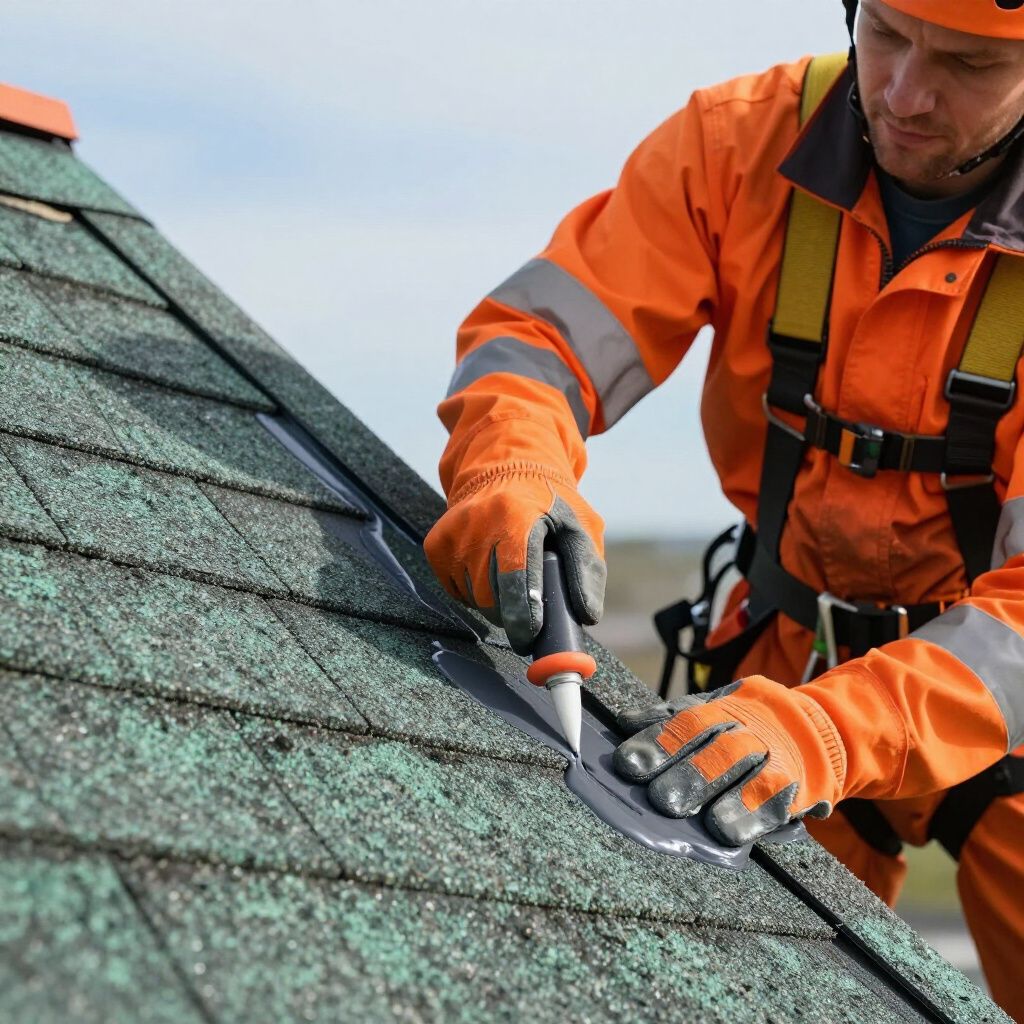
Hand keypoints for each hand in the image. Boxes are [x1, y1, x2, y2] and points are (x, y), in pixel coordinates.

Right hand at [424, 469, 605, 653]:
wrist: (505, 468)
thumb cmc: (548, 503)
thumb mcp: (580, 526)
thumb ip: (587, 569)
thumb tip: (585, 616)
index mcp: (517, 516)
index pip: (515, 578)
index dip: (522, 615)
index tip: (530, 635)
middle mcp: (478, 523)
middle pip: (490, 595)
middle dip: (511, 611)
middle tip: (529, 608)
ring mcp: (453, 533)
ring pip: (471, 596)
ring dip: (493, 602)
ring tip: (510, 579)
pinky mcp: (436, 543)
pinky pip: (453, 589)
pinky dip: (472, 591)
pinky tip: (488, 570)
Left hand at [613, 677, 846, 845]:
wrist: (823, 728)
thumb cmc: (751, 725)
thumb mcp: (715, 709)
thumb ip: (673, 718)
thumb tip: (625, 721)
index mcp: (721, 707)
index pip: (684, 720)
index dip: (656, 740)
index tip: (626, 763)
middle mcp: (746, 727)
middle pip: (710, 744)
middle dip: (679, 768)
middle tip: (655, 794)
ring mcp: (772, 753)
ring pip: (738, 767)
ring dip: (706, 789)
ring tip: (676, 810)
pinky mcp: (795, 784)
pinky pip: (770, 797)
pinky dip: (746, 815)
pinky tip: (724, 831)